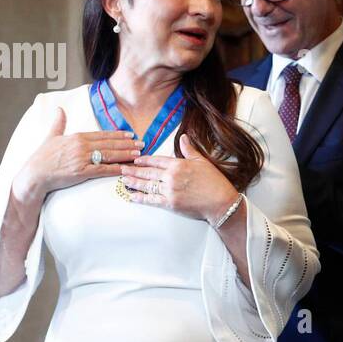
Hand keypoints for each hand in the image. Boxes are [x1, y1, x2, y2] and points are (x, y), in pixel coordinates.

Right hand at [13, 107, 140, 202]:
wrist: (34, 174)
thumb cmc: (42, 157)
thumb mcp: (51, 136)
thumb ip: (58, 123)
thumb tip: (59, 108)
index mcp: (76, 137)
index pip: (102, 134)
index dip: (118, 135)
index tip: (130, 135)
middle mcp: (81, 146)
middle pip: (109, 144)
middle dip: (127, 144)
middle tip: (142, 144)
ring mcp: (82, 159)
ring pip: (109, 155)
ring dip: (126, 154)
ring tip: (138, 154)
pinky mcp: (82, 172)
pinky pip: (103, 170)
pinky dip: (116, 169)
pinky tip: (126, 169)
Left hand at [121, 133, 238, 222]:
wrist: (220, 202)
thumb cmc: (215, 182)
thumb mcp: (203, 161)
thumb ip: (189, 150)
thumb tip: (183, 137)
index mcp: (178, 164)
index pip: (157, 160)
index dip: (144, 160)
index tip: (136, 160)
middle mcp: (171, 176)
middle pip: (148, 172)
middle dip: (133, 170)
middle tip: (122, 168)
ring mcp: (169, 190)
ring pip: (147, 185)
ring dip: (134, 182)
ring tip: (123, 180)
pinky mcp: (170, 203)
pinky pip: (151, 200)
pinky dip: (141, 198)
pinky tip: (132, 196)